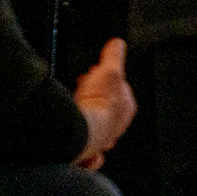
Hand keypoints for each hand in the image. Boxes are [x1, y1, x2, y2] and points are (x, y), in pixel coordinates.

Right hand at [74, 39, 133, 165]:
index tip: (93, 74)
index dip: (105, 80)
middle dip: (95, 97)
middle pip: (105, 109)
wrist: (80, 131)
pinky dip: (80, 144)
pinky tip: (71, 139)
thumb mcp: (109, 70)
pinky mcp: (84, 151)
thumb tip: (118, 44)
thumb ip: (113, 57)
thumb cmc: (97, 104)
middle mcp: (116, 127)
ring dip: (85, 116)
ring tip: (73, 107)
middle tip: (81, 88)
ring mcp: (100, 140)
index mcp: (126, 107)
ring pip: (94, 127)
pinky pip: (84, 149)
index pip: (118, 91)